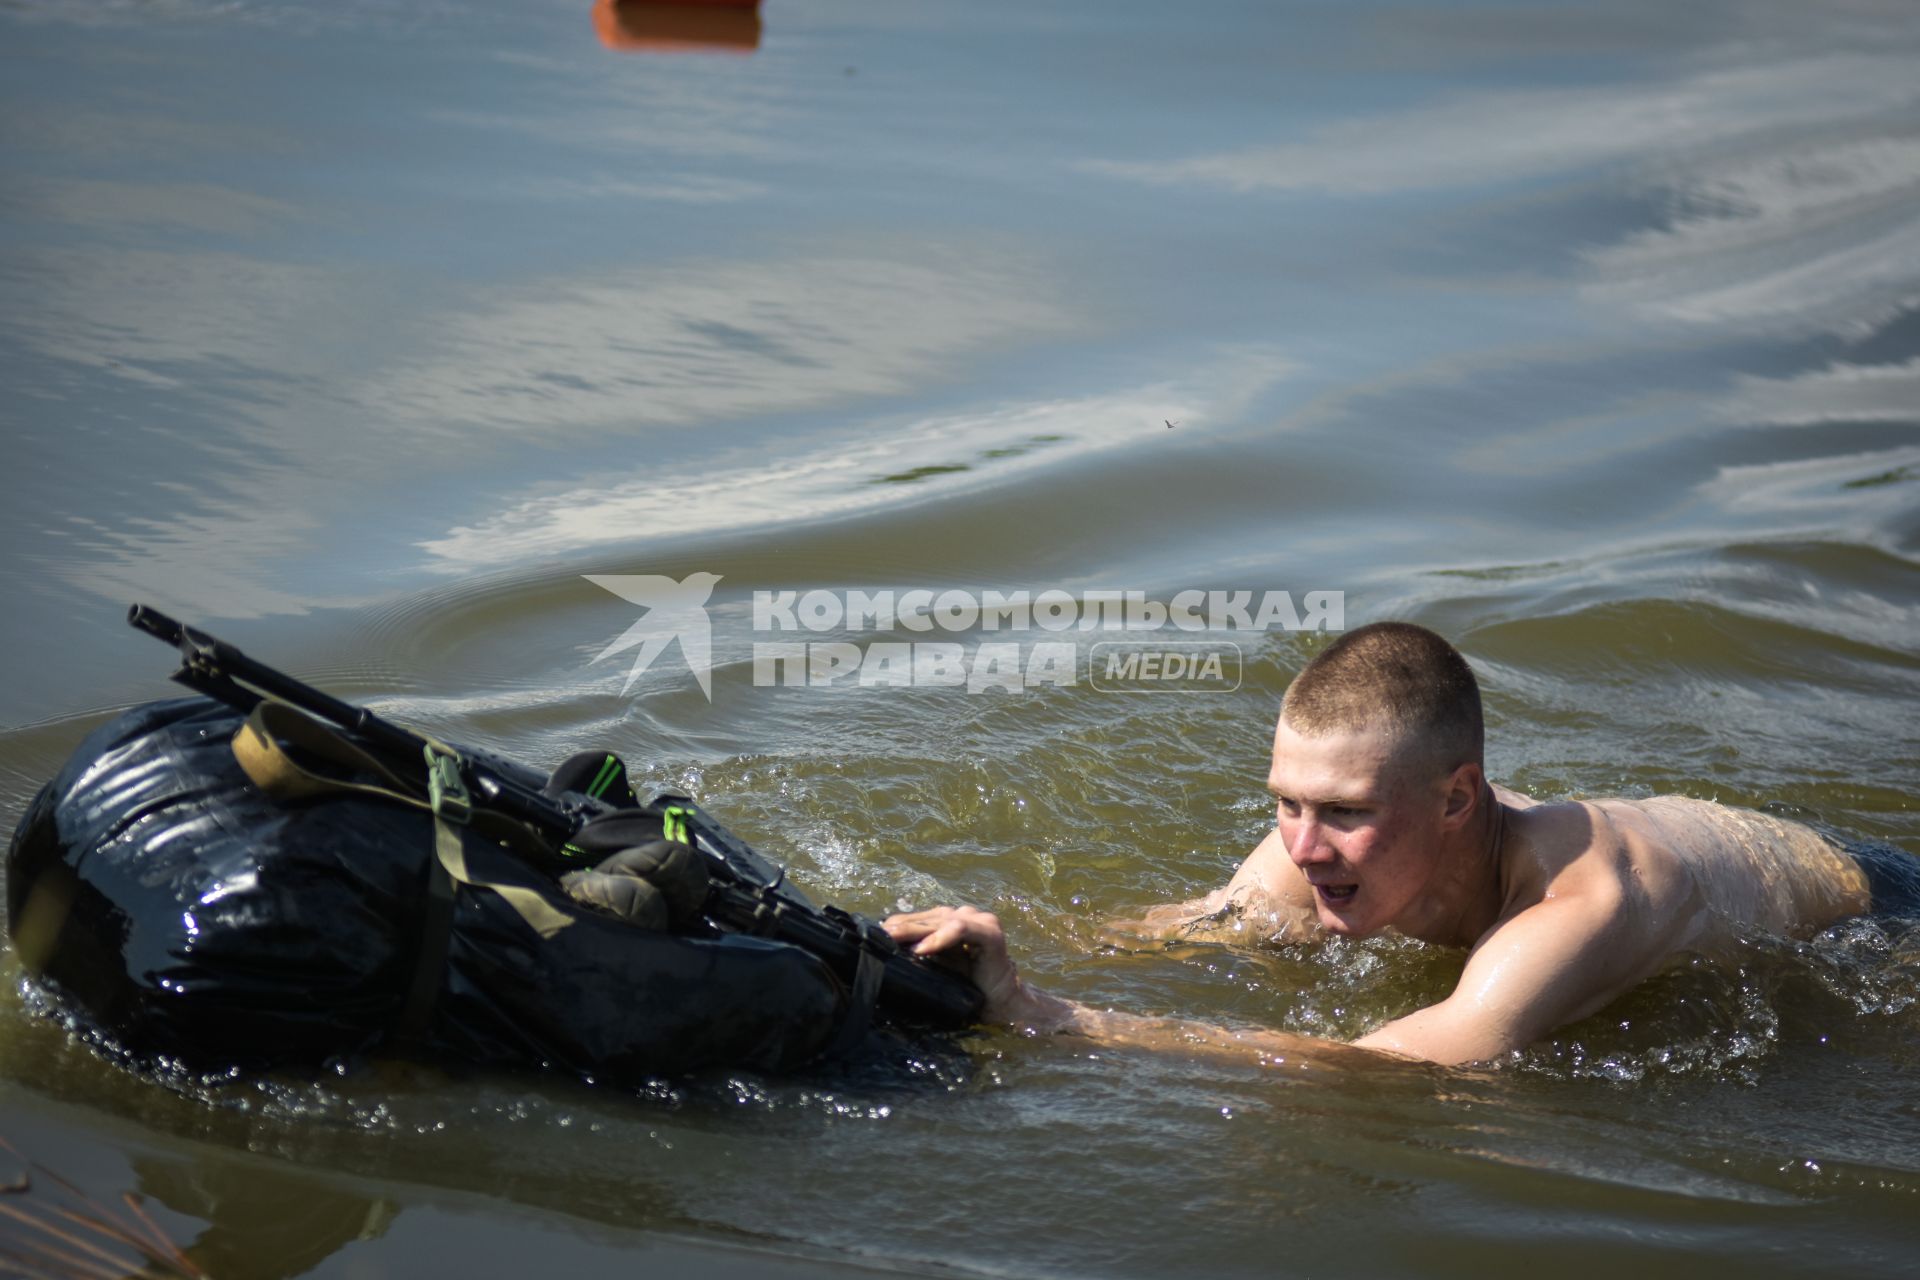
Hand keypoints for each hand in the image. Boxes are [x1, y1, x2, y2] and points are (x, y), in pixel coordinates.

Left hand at [882, 905, 1034, 1024]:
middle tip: (878, 936)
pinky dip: (940, 938)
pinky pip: (961, 929)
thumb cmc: (970, 987)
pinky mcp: (990, 932)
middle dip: (901, 927)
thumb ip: (920, 953)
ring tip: (893, 938)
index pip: (921, 918)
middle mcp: (965, 915)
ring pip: (941, 920)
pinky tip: (922, 948)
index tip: (875, 934)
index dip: (898, 924)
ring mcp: (979, 920)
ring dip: (915, 930)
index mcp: (952, 921)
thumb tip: (885, 952)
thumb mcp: (938, 967)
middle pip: (927, 918)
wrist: (1003, 1003)